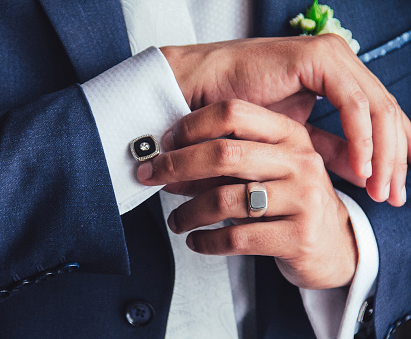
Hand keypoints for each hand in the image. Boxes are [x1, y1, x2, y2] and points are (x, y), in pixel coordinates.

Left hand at [137, 100, 356, 288]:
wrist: (333, 245)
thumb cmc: (287, 201)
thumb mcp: (263, 172)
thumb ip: (222, 165)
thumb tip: (164, 167)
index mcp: (290, 134)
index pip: (233, 113)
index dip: (190, 126)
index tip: (164, 143)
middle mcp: (301, 161)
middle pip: (223, 154)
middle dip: (176, 166)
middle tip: (150, 177)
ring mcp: (303, 199)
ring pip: (224, 199)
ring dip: (187, 212)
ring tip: (176, 221)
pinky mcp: (299, 237)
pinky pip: (235, 238)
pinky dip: (206, 241)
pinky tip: (196, 241)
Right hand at [161, 35, 409, 205]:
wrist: (199, 91)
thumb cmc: (238, 117)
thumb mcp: (293, 140)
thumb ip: (328, 150)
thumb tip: (361, 174)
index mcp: (337, 80)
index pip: (379, 119)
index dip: (390, 157)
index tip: (390, 193)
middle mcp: (339, 65)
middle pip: (386, 114)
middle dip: (394, 160)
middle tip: (393, 197)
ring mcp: (330, 58)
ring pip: (378, 109)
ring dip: (383, 153)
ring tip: (379, 188)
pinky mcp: (316, 59)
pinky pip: (352, 102)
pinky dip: (360, 137)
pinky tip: (360, 166)